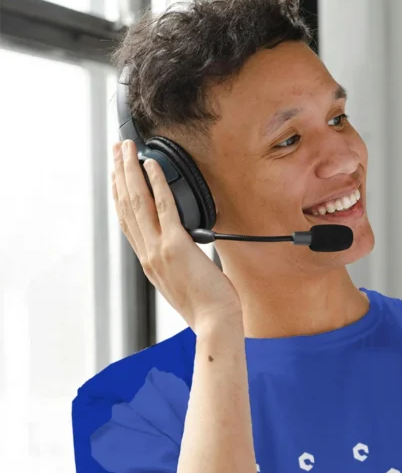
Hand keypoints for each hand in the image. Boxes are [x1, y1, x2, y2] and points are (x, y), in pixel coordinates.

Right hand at [112, 139, 242, 332]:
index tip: (117, 175)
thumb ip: (179, 263)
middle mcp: (147, 254)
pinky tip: (153, 165)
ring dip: (131, 171)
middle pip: (126, 206)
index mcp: (149, 262)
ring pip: (138, 202)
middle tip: (116, 150)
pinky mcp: (176, 246)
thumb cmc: (208, 307)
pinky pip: (164, 207)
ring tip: (126, 149)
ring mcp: (159, 249)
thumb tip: (188, 248)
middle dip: (120, 174)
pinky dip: (157, 183)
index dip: (119, 195)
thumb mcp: (184, 283)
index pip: (127, 222)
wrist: (215, 323)